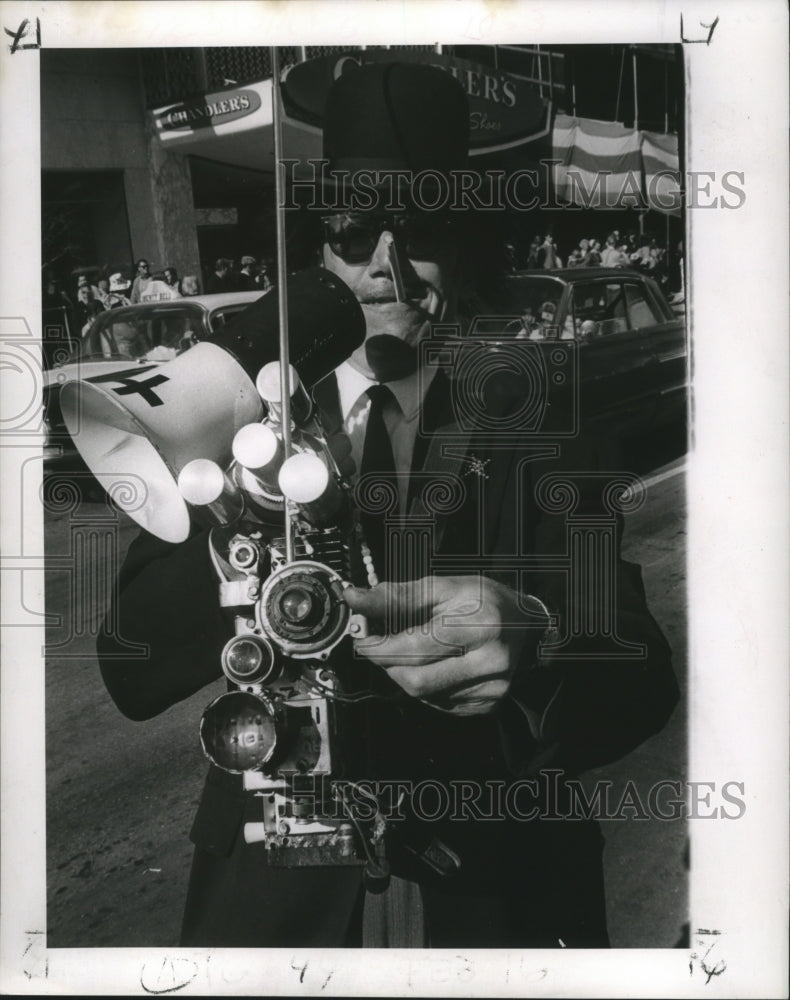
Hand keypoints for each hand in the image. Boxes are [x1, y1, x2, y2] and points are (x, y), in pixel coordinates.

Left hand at [343, 576, 550, 715]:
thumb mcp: (442, 587)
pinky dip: (425, 686)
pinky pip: (438, 704)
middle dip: (387, 663)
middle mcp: (490, 661)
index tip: (362, 638)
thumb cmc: (482, 601)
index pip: (415, 647)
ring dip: (403, 674)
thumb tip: (354, 597)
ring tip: (410, 652)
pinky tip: (434, 666)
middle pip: (416, 679)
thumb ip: (396, 596)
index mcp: (481, 624)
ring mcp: (491, 689)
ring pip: (423, 695)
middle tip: (380, 646)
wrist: (526, 626)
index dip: (379, 646)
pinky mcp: (488, 705)